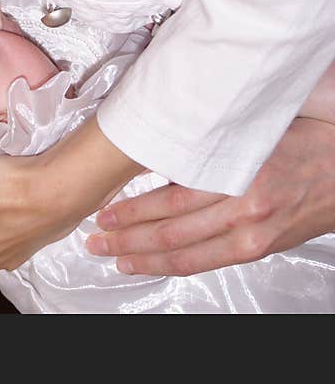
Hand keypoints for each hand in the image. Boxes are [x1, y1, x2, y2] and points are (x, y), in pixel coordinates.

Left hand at [86, 117, 334, 275]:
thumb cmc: (302, 141)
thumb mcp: (252, 131)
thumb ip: (208, 141)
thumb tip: (157, 139)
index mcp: (238, 173)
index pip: (172, 200)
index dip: (133, 210)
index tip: (103, 211)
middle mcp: (243, 208)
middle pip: (170, 230)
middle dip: (126, 238)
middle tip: (94, 239)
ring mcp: (252, 233)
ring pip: (184, 253)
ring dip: (141, 257)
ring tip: (111, 257)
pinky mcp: (259, 248)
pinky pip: (206, 262)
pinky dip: (171, 266)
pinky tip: (146, 265)